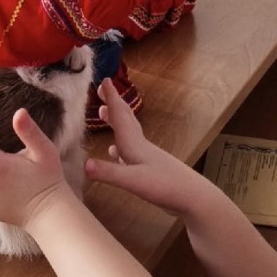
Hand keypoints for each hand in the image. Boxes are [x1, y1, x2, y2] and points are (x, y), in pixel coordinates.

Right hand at [84, 82, 195, 209]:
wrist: (193, 197)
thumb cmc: (165, 186)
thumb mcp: (133, 181)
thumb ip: (108, 172)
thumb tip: (83, 164)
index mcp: (133, 143)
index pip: (120, 116)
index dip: (112, 98)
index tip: (104, 79)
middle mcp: (139, 145)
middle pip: (124, 119)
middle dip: (113, 104)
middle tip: (102, 91)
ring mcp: (145, 156)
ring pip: (127, 132)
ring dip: (115, 121)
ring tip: (104, 114)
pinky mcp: (149, 168)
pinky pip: (130, 150)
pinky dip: (121, 145)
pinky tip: (115, 152)